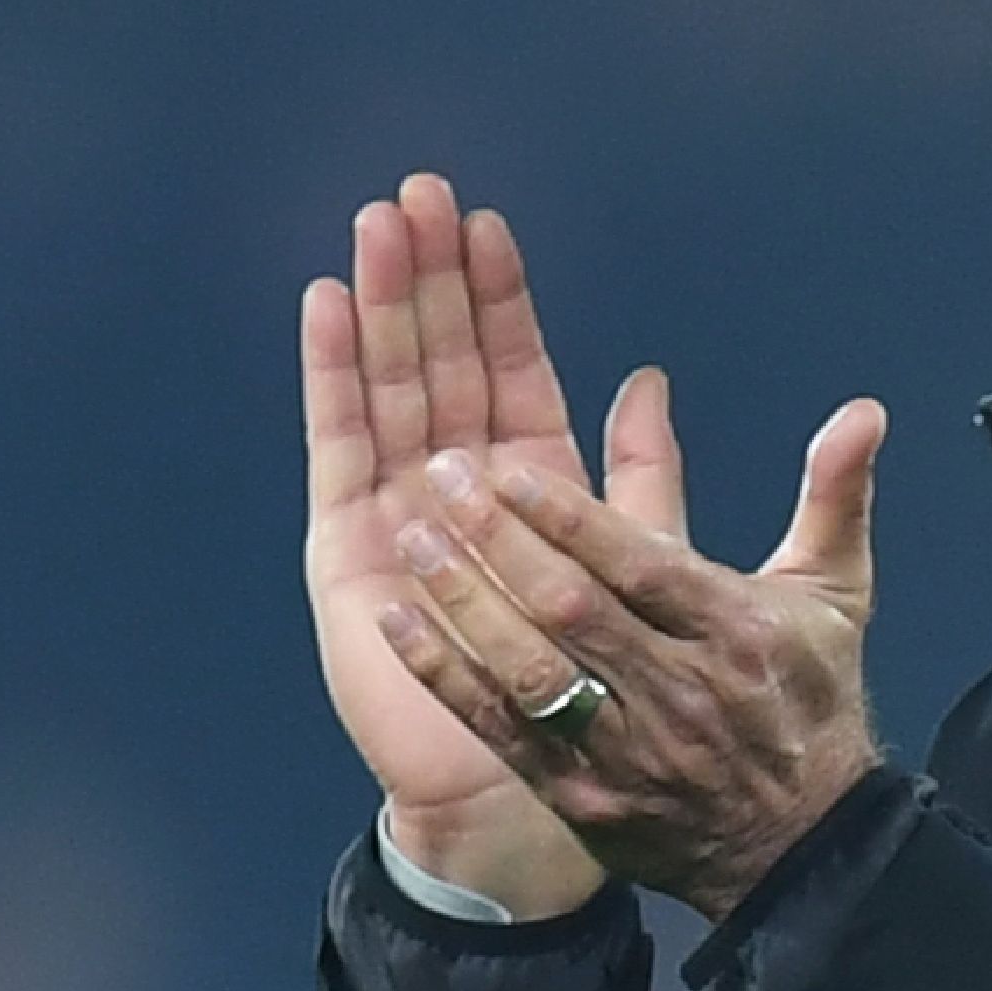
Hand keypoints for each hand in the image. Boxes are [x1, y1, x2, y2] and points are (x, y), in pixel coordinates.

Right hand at [298, 174, 671, 919]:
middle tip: (420, 190)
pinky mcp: (350, 549)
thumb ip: (653, 482)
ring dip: (383, 306)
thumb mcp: (662, 576)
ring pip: (393, 388)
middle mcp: (458, 492)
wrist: (542, 800)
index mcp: (534, 489)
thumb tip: (653, 378)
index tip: (488, 223)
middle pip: (442, 362)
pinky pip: (342, 447)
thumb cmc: (610, 701)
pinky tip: (328, 308)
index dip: (499, 301)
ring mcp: (398, 515)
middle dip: (431, 279)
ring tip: (377, 225)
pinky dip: (335, 377)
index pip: (510, 370)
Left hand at [378, 393, 892, 921]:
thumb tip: (862, 410)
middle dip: (500, 542)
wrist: (799, 849)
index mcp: (735, 632)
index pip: (642, 567)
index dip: (571, 519)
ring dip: (464, 603)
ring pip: (530, 671)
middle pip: (574, 612)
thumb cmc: (807, 704)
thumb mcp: (835, 595)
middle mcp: (677, 690)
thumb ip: (834, 496)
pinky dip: (447, 676)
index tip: (508, 470)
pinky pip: (500, 729)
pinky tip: (398, 624)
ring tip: (411, 538)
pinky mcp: (579, 794)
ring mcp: (622, 750)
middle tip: (440, 477)